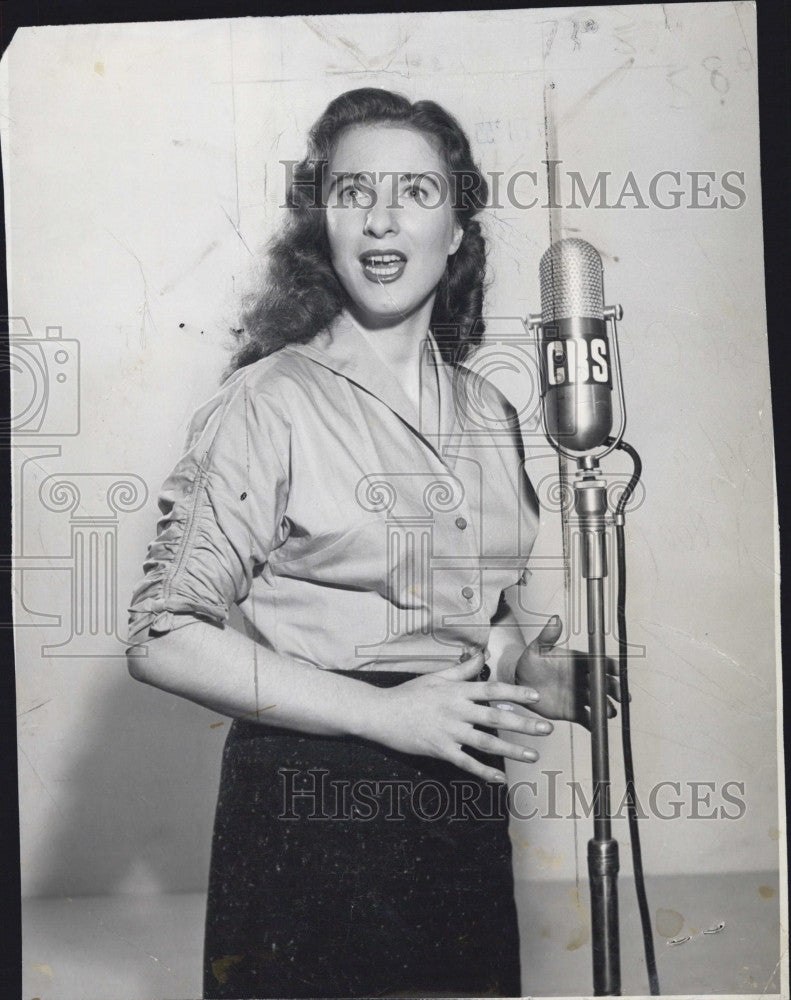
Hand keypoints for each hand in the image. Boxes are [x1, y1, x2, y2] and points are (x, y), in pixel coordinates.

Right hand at [370, 652, 554, 783]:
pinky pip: (466, 763)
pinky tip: (501, 778)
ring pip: (485, 742)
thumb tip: (481, 655)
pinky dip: (484, 771)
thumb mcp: (435, 677)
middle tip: (546, 729)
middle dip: (523, 723)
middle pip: (495, 718)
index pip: (491, 690)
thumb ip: (462, 670)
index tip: (536, 697)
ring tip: (532, 756)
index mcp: (456, 691)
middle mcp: (456, 711)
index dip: (515, 693)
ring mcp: (448, 732)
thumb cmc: (408, 694)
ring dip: (511, 750)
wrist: (381, 714)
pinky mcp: (439, 750)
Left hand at [515, 616, 622, 729]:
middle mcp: (583, 679)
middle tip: (621, 696)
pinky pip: (586, 719)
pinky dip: (593, 724)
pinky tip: (597, 727)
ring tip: (609, 712)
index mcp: (579, 662)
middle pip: (604, 683)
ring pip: (598, 702)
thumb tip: (555, 619)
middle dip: (615, 689)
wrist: (520, 681)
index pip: (599, 663)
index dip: (610, 666)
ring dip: (606, 707)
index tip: (617, 670)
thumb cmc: (531, 661)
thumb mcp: (537, 648)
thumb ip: (547, 636)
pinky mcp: (573, 711)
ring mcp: (580, 696)